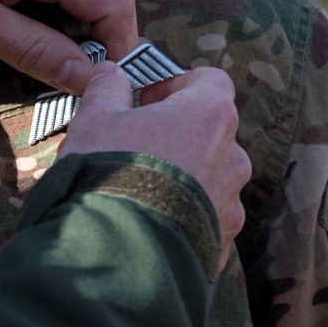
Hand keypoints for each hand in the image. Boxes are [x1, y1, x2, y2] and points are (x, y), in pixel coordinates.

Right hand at [59, 63, 249, 271]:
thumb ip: (106, 89)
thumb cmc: (108, 174)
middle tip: (133, 147)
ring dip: (180, 178)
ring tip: (137, 193)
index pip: (211, 81)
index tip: (148, 99)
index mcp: (209, 115)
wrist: (116, 253)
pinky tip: (146, 223)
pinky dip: (181, 217)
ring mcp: (231, 203)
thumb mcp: (94, 120)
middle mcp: (232, 156)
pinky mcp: (222, 242)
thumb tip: (109, 73)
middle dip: (174, 136)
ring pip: (208, 179)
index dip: (177, 85)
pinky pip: (203, 219)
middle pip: (209, 133)